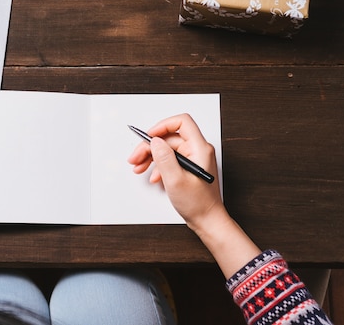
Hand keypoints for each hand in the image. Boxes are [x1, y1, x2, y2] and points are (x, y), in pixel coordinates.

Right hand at [127, 114, 223, 231]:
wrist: (208, 221)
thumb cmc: (198, 204)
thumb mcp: (175, 180)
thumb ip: (164, 158)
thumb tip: (155, 141)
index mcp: (199, 149)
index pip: (181, 122)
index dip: (162, 126)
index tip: (149, 136)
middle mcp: (198, 150)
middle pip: (170, 137)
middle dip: (150, 146)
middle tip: (136, 158)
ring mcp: (194, 158)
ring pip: (168, 149)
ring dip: (151, 156)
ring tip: (139, 167)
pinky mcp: (189, 167)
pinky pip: (171, 159)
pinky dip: (159, 166)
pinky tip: (153, 176)